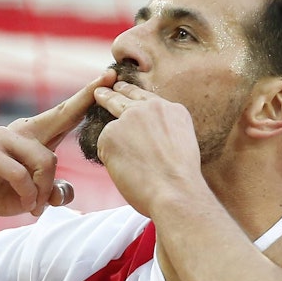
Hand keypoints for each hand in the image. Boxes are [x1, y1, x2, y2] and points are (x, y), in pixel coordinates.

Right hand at [0, 70, 115, 217]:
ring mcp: (4, 137)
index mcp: (36, 135)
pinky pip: (21, 174)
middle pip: (61, 116)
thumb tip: (64, 194)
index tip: (110, 74)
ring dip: (44, 191)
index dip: (87, 96)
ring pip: (46, 161)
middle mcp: (22, 130)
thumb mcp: (35, 195)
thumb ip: (53, 191)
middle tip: (109, 77)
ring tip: (36, 207)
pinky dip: (28, 195)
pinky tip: (25, 205)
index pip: (66, 114)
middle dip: (86, 98)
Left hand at [93, 82, 204, 216]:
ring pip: (112, 125)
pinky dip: (109, 160)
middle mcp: (150, 108)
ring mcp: (129, 119)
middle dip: (110, 94)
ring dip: (111, 139)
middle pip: (124, 97)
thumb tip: (147, 139)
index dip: (132, 93)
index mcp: (172, 111)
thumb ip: (164, 132)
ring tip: (116, 150)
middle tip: (99, 92)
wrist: (176, 191)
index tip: (122, 88)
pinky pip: (103, 146)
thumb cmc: (181, 180)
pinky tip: (124, 171)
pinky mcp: (110, 134)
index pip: (146, 97)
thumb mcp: (181, 144)